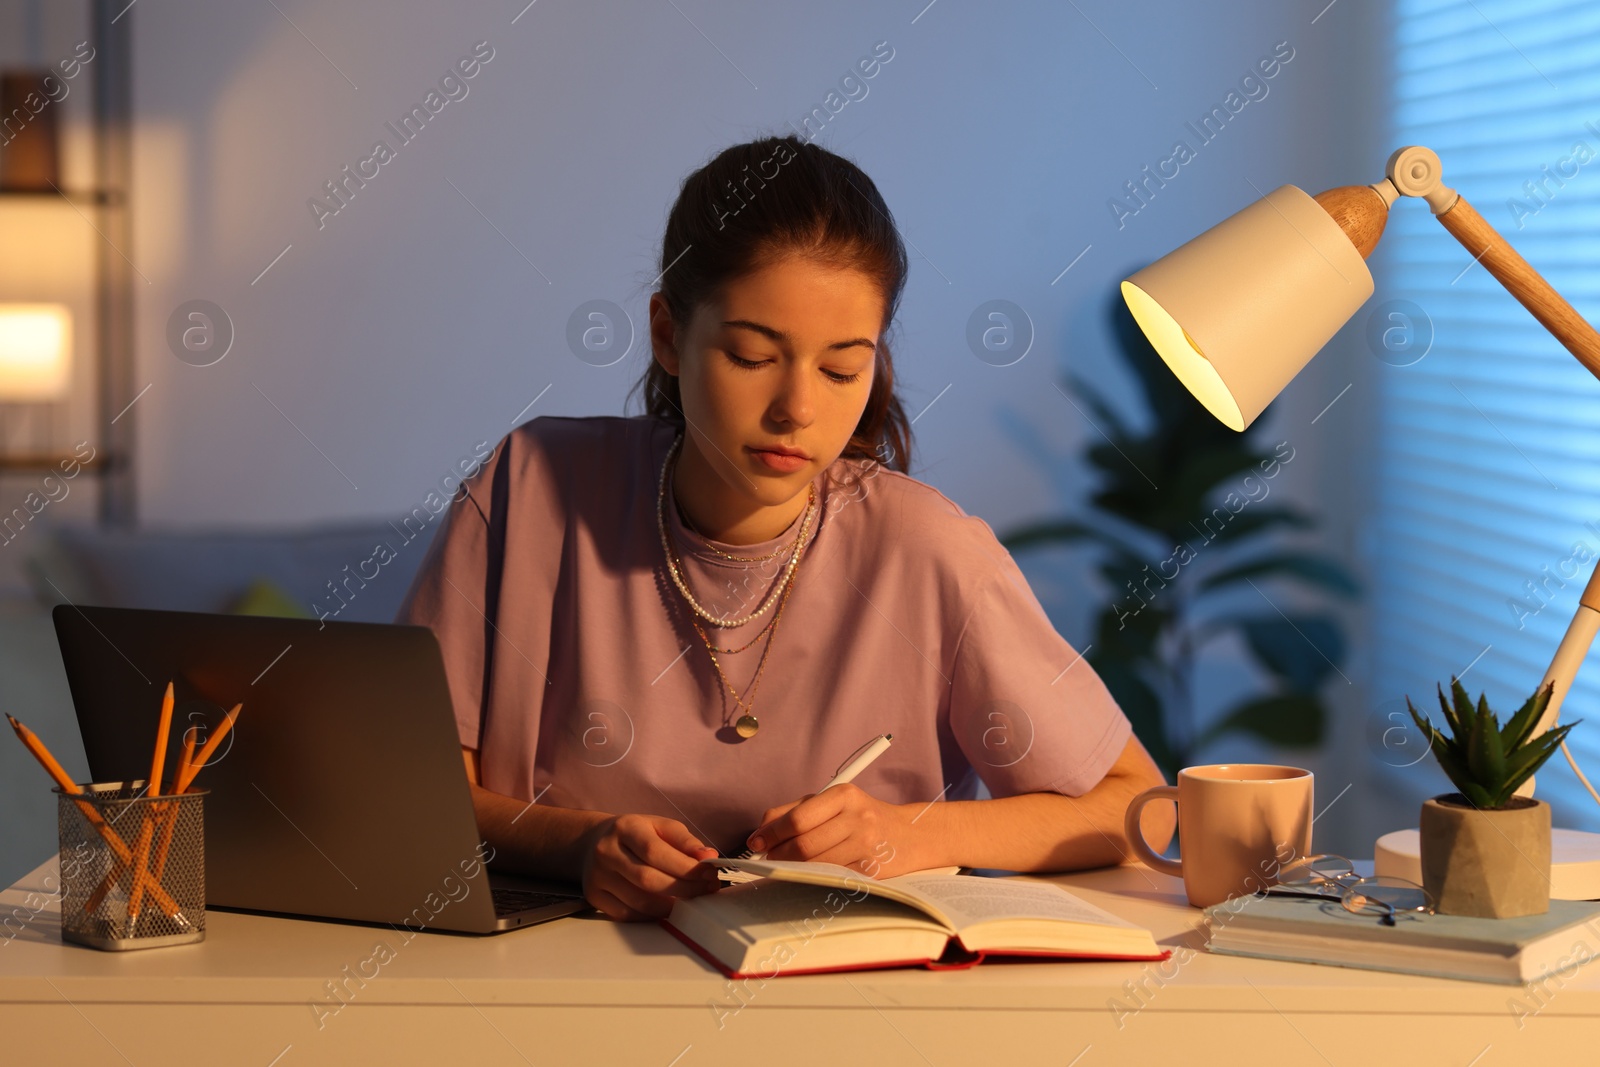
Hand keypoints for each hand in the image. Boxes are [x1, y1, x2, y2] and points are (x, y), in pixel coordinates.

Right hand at [578, 813, 722, 920]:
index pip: (655, 851)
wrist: (595, 842)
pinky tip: (667, 906)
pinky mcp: (595, 897)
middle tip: (706, 890)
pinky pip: (628, 915)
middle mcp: (606, 852)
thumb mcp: (660, 826)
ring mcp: (597, 876)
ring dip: (671, 905)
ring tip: (691, 899)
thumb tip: (708, 857)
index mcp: (625, 828)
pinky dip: (653, 915)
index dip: (685, 867)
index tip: (709, 874)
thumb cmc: (636, 834)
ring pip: (639, 902)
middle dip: (684, 889)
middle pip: (647, 879)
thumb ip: (685, 841)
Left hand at [746, 783, 923, 877]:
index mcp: (843, 795)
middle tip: (766, 858)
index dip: (771, 833)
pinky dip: (812, 876)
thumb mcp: (834, 802)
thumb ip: (796, 810)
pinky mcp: (869, 869)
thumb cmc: (862, 816)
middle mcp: (856, 817)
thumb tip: (761, 831)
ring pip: (814, 863)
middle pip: (804, 843)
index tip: (755, 842)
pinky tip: (806, 873)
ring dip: (791, 868)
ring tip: (783, 865)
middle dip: (777, 854)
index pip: (798, 818)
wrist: (909, 835)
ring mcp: (865, 845)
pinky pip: (829, 875)